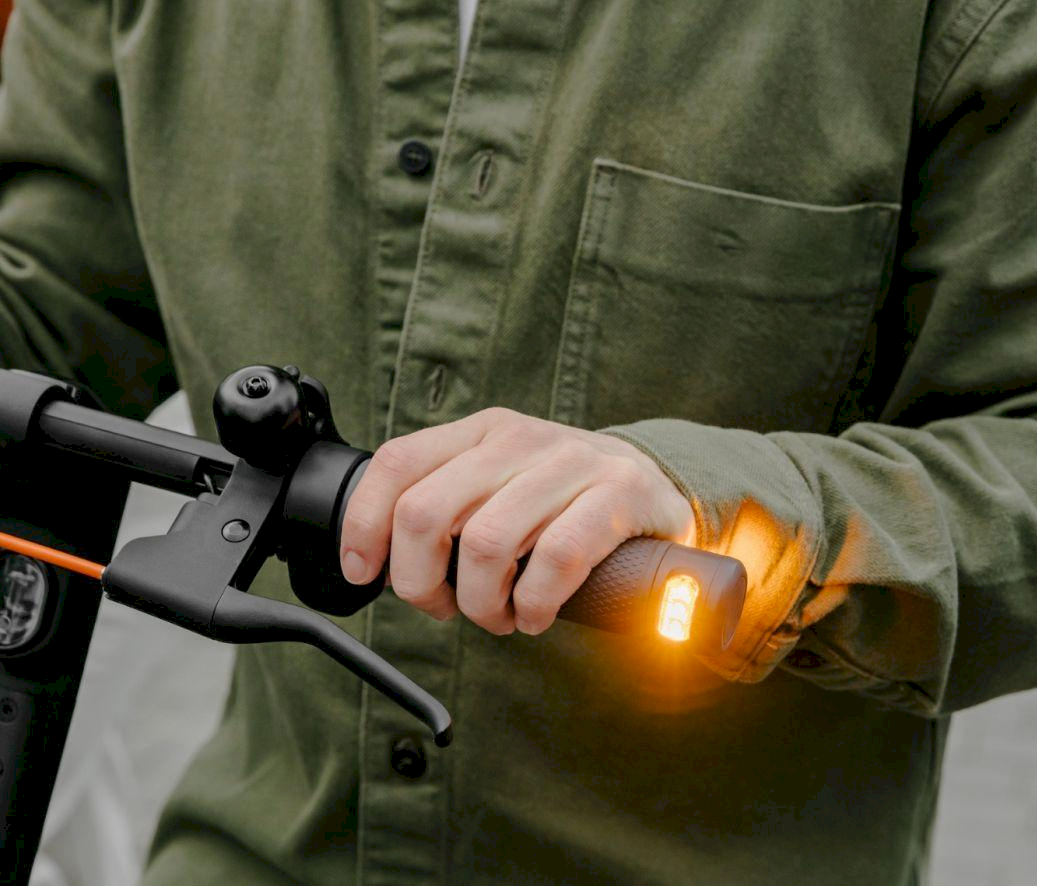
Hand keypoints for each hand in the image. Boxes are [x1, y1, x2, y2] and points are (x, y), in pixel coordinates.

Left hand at [337, 409, 694, 634]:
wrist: (660, 492)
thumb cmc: (566, 505)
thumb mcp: (501, 486)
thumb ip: (448, 503)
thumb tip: (376, 557)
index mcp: (484, 431)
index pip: (398, 464)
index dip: (365, 525)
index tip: (364, 572)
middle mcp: (521, 438)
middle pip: (426, 511)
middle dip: (420, 581)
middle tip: (444, 607)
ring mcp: (573, 462)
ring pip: (485, 542)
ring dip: (481, 603)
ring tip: (498, 616)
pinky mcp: (619, 494)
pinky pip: (555, 559)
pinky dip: (534, 603)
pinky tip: (535, 614)